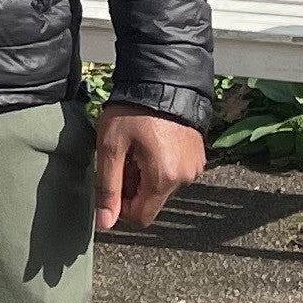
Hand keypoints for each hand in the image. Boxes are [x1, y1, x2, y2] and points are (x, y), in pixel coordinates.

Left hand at [94, 106, 205, 234]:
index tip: (114, 181)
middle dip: (133, 187)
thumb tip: (105, 223)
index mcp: (164, 179)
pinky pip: (175, 172)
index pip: (141, 218)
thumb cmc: (134, 110)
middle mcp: (185, 178)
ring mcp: (195, 167)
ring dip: (146, 175)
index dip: (121, 207)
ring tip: (138, 146)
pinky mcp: (198, 156)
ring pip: (163, 187)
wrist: (163, 79)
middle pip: (151, 202)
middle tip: (123, 157)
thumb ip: (108, 188)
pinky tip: (152, 142)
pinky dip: (161, 165)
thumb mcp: (111, 148)